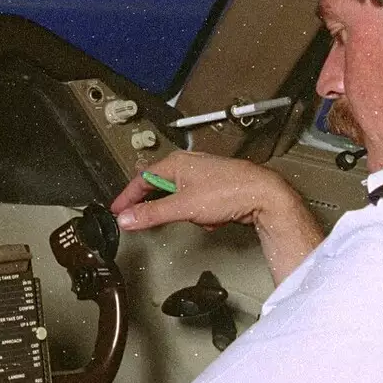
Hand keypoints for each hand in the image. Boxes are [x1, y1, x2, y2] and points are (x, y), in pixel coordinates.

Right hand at [111, 150, 291, 230]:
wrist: (264, 195)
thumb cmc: (229, 191)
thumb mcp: (182, 207)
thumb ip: (151, 214)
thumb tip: (126, 218)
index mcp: (175, 163)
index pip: (140, 179)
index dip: (126, 197)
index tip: (117, 210)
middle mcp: (188, 164)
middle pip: (159, 187)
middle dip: (160, 206)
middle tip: (153, 218)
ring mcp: (202, 174)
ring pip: (179, 197)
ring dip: (184, 212)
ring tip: (199, 217)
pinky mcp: (215, 186)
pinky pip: (195, 202)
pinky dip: (199, 214)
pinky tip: (211, 218)